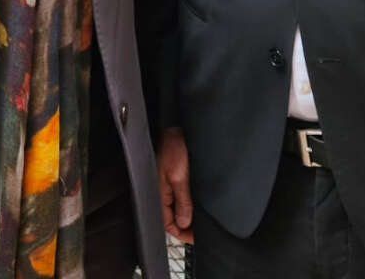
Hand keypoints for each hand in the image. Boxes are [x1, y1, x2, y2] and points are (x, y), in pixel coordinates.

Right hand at [157, 128, 193, 242]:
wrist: (177, 125)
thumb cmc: (174, 146)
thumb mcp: (180, 176)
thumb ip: (182, 201)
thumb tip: (184, 223)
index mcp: (160, 193)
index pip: (167, 223)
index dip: (182, 233)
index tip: (196, 238)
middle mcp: (163, 190)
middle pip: (173, 217)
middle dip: (186, 227)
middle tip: (202, 232)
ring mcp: (170, 183)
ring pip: (179, 208)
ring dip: (190, 215)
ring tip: (204, 221)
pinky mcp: (177, 176)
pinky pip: (182, 196)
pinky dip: (191, 203)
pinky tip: (200, 204)